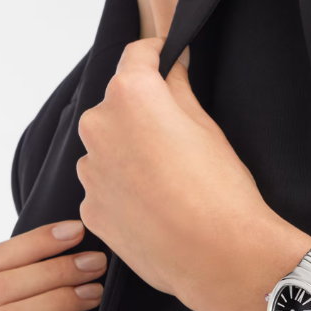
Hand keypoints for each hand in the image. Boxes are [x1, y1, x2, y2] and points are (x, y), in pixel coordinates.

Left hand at [76, 37, 280, 310]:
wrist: (218, 256)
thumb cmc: (219, 188)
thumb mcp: (206, 125)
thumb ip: (177, 89)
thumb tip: (168, 70)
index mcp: (130, 95)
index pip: (136, 54)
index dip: (155, 53)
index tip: (164, 58)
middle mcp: (99, 127)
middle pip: (117, 104)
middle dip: (141, 110)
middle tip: (175, 133)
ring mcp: (90, 171)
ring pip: (108, 146)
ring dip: (128, 151)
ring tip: (166, 178)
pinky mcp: (90, 208)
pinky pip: (104, 184)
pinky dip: (123, 187)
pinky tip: (154, 205)